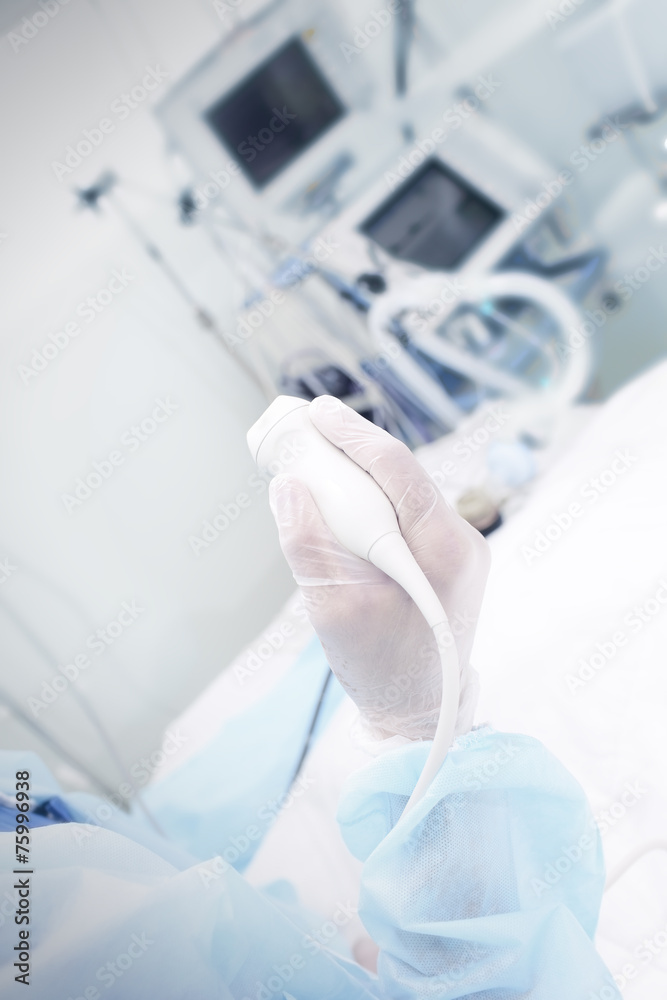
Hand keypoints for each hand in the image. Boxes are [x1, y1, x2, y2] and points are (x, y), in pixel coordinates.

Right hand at [269, 396, 490, 740]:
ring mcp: (458, 547)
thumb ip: (308, 544)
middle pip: (401, 474)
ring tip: (314, 462)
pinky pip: (402, 512)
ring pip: (401, 490)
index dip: (355, 435)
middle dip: (351, 449)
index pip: (400, 471)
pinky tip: (338, 500)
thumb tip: (287, 487)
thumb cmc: (380, 668)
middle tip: (306, 430)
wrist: (419, 707)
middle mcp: (461, 540)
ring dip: (358, 475)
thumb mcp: (333, 609)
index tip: (317, 413)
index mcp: (445, 551)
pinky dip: (368, 501)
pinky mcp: (444, 555)